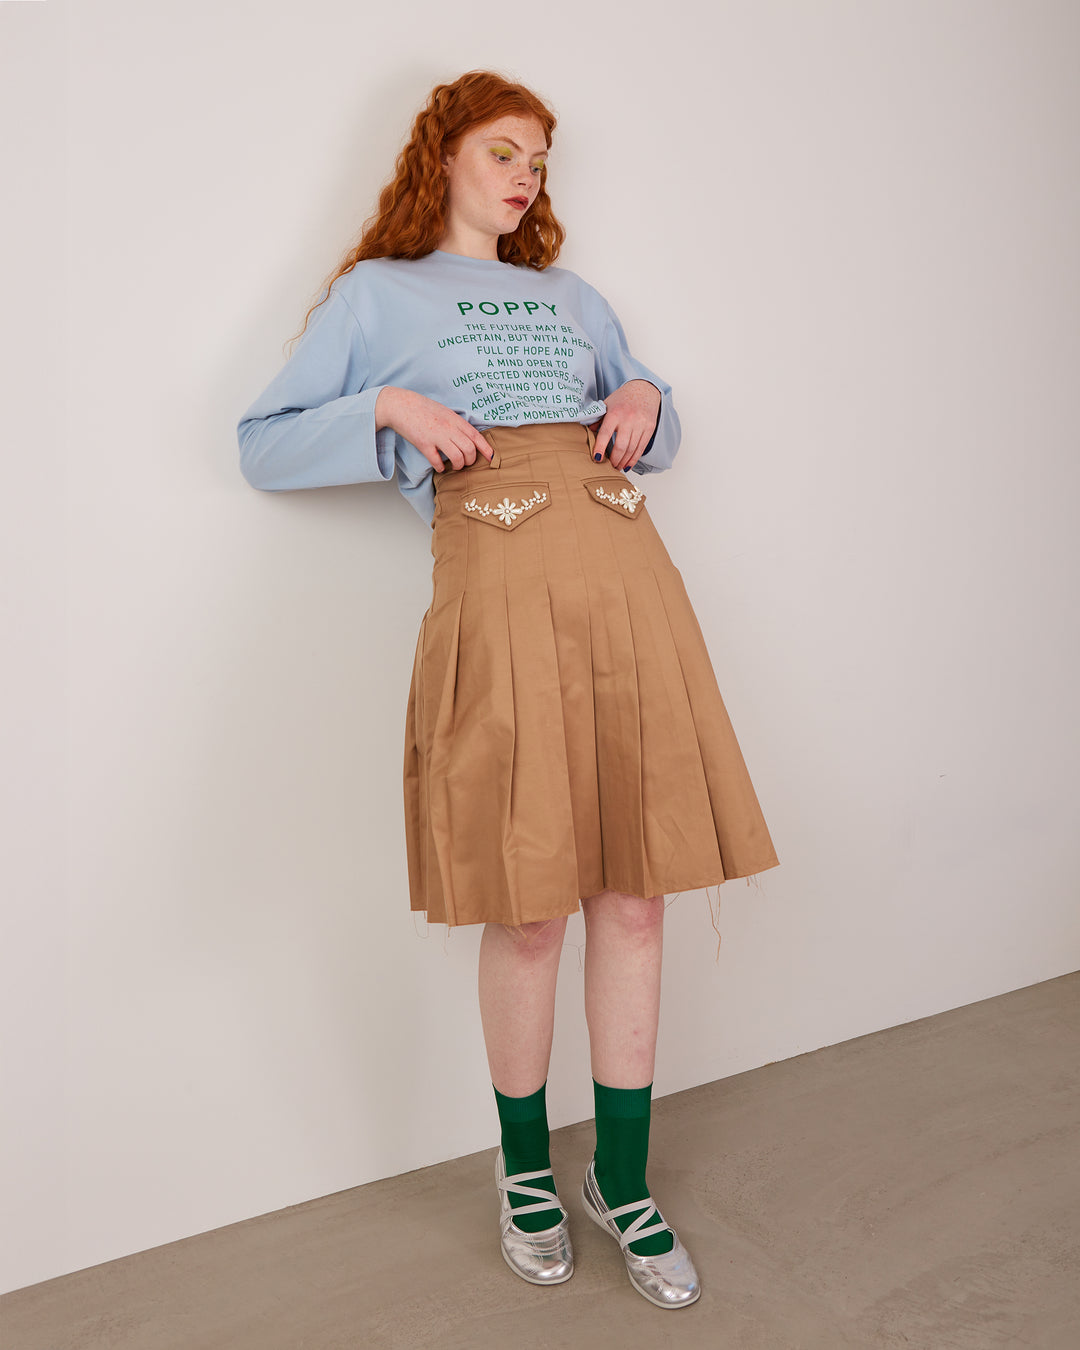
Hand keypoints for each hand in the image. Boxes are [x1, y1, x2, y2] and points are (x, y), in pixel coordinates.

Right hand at [375, 387, 493, 471]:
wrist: (401, 405)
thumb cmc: (423, 408)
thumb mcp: (445, 412)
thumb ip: (456, 424)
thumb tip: (468, 438)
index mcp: (455, 420)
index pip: (476, 436)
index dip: (486, 449)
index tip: (492, 458)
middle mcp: (448, 428)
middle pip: (469, 449)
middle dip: (471, 460)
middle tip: (466, 463)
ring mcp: (436, 437)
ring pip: (457, 457)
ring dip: (458, 465)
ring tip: (455, 466)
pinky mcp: (424, 444)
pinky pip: (437, 461)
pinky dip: (440, 467)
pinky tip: (440, 467)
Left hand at [589, 380, 660, 470]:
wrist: (644, 390)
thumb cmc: (623, 398)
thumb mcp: (607, 404)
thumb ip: (598, 419)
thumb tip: (588, 432)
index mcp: (615, 413)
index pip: (605, 433)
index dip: (600, 447)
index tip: (596, 459)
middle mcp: (628, 419)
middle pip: (621, 446)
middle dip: (614, 460)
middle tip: (608, 467)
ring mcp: (640, 424)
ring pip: (631, 449)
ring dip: (623, 462)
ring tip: (617, 467)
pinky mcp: (649, 428)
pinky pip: (641, 448)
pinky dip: (634, 459)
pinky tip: (627, 464)